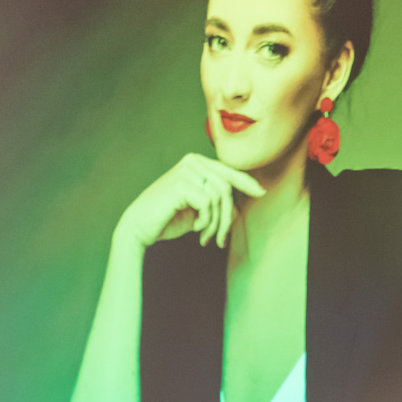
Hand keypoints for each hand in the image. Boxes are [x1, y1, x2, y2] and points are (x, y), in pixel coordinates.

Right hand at [116, 154, 265, 249]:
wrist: (140, 227)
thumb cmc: (168, 219)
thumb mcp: (198, 213)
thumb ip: (217, 206)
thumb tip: (239, 209)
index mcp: (196, 164)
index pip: (228, 172)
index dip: (246, 183)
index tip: (262, 193)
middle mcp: (192, 162)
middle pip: (227, 187)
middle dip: (227, 217)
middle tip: (220, 238)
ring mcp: (186, 170)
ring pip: (220, 197)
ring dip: (217, 223)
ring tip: (207, 237)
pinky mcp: (182, 183)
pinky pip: (208, 204)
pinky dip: (206, 222)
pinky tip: (196, 230)